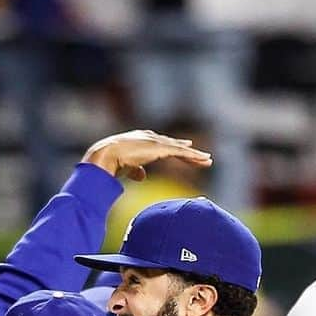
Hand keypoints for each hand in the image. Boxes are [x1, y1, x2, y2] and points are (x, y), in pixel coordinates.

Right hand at [82, 130, 212, 181]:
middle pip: (174, 146)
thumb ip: (135, 171)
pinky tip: (203, 160)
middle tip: (201, 155)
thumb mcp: (126, 168)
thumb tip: (142, 177)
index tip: (184, 147)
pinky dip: (193, 157)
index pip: (162, 145)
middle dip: (187, 151)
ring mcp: (156, 143)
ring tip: (207, 160)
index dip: (173, 147)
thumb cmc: (111, 163)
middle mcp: (151, 139)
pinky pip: (181, 153)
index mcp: (142, 141)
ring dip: (195, 156)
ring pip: (180, 149)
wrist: (107, 155)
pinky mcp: (161, 149)